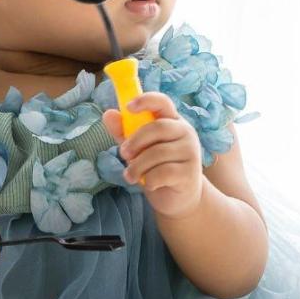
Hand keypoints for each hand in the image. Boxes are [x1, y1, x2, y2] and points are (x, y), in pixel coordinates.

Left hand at [102, 92, 206, 219]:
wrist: (177, 198)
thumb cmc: (156, 167)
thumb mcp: (137, 148)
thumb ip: (124, 131)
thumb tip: (108, 114)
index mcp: (172, 121)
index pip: (162, 102)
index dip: (145, 100)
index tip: (128, 107)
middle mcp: (185, 132)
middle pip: (158, 127)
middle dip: (135, 141)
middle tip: (123, 153)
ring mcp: (190, 152)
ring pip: (158, 153)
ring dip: (137, 166)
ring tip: (130, 175)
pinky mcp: (190, 173)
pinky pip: (163, 173)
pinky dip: (149, 180)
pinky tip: (149, 184)